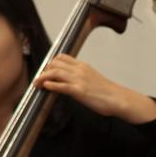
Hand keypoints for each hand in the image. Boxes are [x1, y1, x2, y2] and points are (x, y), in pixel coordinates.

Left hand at [34, 54, 155, 123]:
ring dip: (43, 77)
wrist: (118, 99)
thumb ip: (82, 77)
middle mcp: (79, 70)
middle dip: (45, 70)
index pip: (62, 57)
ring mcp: (79, 80)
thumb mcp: (94, 79)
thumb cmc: (108, 92)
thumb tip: (73, 80)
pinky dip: (50, 85)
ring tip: (37, 84)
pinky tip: (45, 87)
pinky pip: (60, 85)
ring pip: (55, 72)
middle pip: (55, 63)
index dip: (51, 63)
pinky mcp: (79, 91)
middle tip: (40, 78)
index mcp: (83, 66)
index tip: (47, 70)